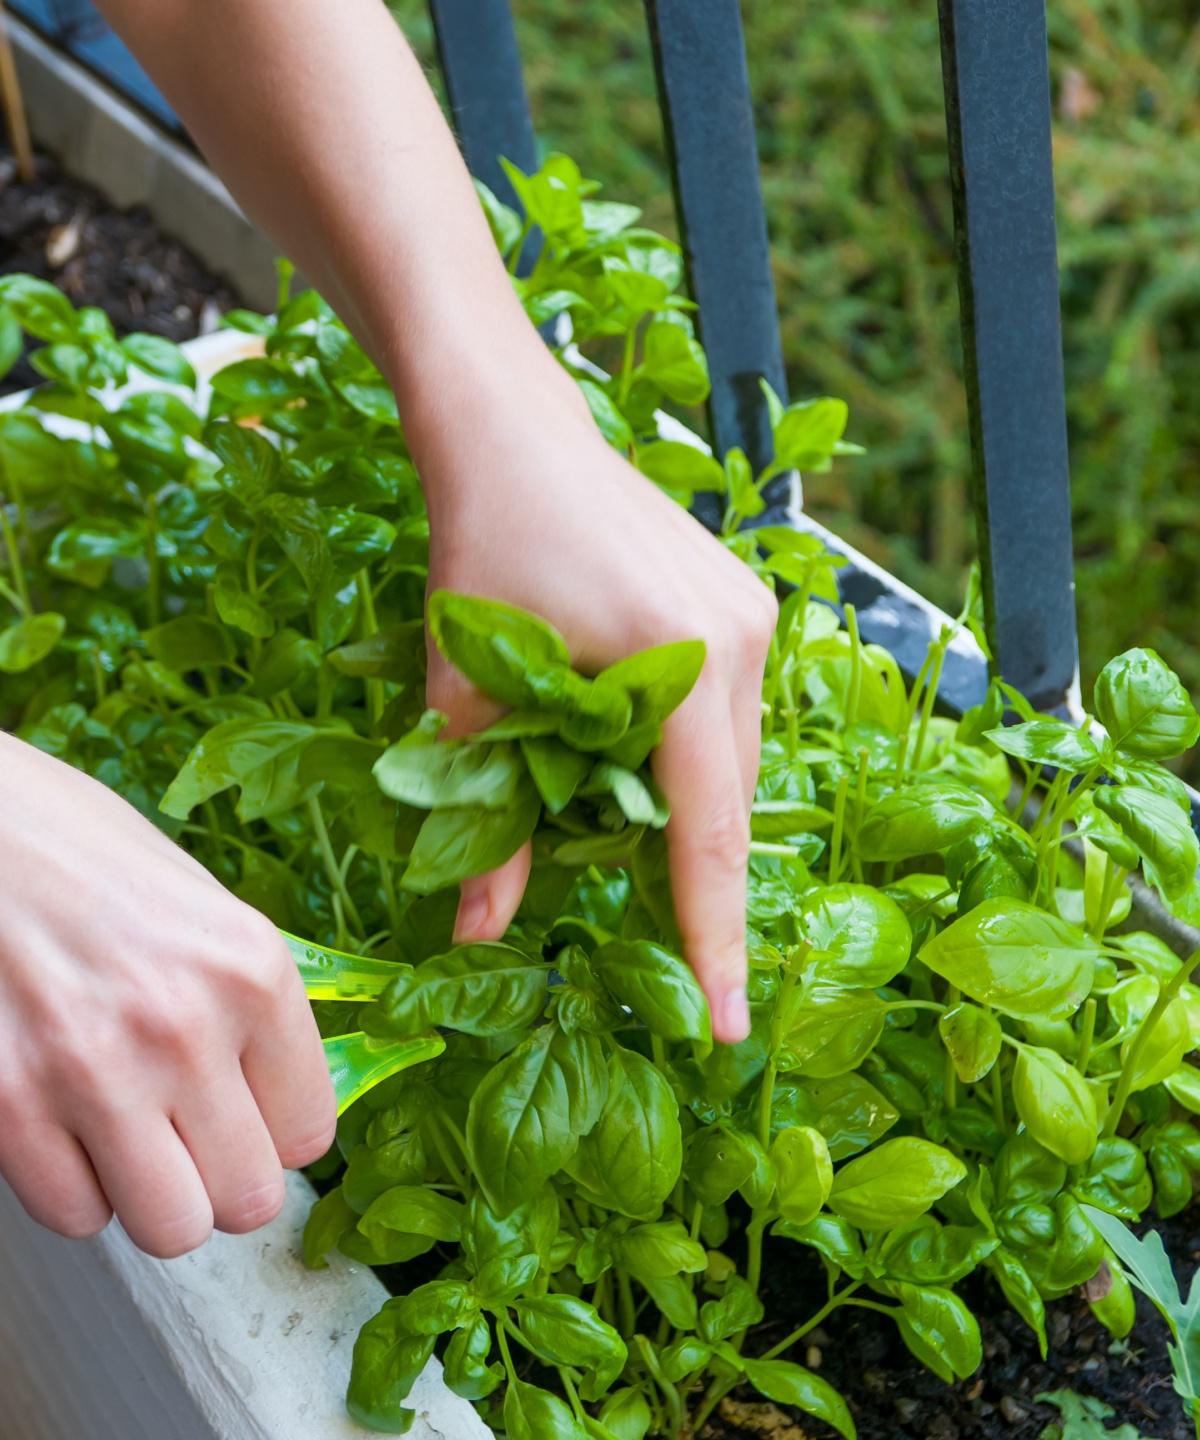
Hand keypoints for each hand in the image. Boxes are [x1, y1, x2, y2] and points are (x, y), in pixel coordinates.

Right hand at [0, 733, 334, 1256]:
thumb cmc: (82, 850)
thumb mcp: (203, 908)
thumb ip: (248, 1006)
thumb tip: (279, 1099)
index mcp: (250, 969)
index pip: (310, 1132)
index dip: (276, 1134)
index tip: (250, 1117)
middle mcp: (183, 1026)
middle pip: (247, 1199)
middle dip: (221, 1180)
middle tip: (191, 1139)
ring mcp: (92, 1071)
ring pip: (169, 1227)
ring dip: (152, 1194)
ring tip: (129, 1133)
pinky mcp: (6, 1105)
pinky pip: (74, 1213)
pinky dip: (74, 1185)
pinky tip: (66, 1121)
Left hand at [412, 357, 777, 1043]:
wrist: (511, 432)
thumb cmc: (481, 546)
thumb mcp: (470, 690)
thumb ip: (485, 817)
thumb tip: (476, 934)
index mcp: (681, 661)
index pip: (707, 833)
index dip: (713, 937)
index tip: (727, 1025)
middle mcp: (741, 639)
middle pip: (725, 800)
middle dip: (693, 880)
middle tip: (665, 959)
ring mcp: (753, 614)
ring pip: (730, 759)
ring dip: (686, 813)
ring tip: (623, 842)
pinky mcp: (743, 600)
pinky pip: (728, 714)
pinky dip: (688, 760)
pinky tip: (637, 767)